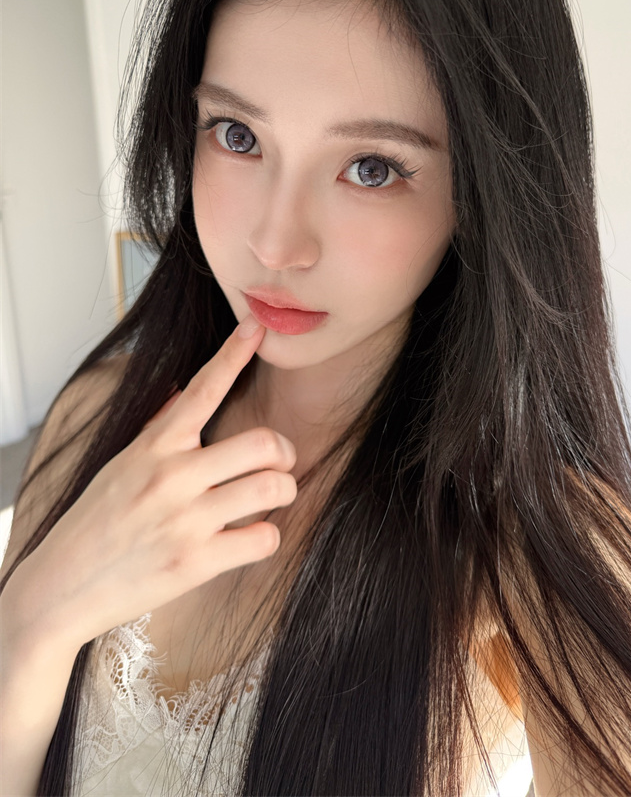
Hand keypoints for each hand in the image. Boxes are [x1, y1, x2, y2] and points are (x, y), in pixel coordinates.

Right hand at [7, 314, 296, 651]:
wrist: (61, 587)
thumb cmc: (96, 521)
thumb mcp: (122, 463)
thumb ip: (158, 427)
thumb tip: (180, 390)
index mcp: (155, 446)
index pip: (204, 388)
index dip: (234, 352)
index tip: (257, 327)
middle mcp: (172, 477)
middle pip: (262, 443)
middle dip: (284, 452)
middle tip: (280, 462)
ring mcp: (185, 521)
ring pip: (272, 488)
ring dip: (284, 491)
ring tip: (271, 498)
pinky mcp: (196, 564)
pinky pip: (264, 538)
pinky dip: (266, 536)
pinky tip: (250, 537)